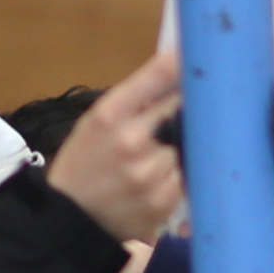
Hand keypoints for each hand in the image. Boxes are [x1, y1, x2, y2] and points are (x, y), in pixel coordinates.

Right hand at [46, 51, 184, 243]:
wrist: (70, 217)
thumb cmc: (86, 161)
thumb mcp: (97, 121)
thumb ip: (135, 99)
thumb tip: (180, 68)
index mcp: (110, 114)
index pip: (158, 75)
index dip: (184, 63)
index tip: (200, 55)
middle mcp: (131, 141)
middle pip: (184, 108)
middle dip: (193, 105)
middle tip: (202, 101)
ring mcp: (149, 174)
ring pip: (190, 144)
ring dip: (188, 144)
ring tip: (167, 151)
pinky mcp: (164, 201)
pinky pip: (189, 175)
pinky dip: (183, 172)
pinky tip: (164, 176)